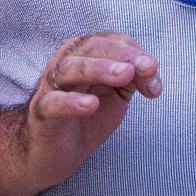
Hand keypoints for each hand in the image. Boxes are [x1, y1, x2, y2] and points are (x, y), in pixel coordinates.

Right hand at [20, 33, 160, 191]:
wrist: (55, 153)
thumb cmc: (87, 116)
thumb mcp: (118, 94)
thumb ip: (135, 78)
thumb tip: (151, 70)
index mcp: (87, 54)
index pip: (114, 43)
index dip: (137, 55)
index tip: (154, 78)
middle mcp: (67, 62)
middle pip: (93, 48)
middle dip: (123, 55)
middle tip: (146, 67)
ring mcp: (51, 87)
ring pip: (71, 69)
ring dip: (99, 69)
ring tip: (124, 75)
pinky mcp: (41, 113)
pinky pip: (53, 103)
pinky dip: (71, 102)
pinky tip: (91, 105)